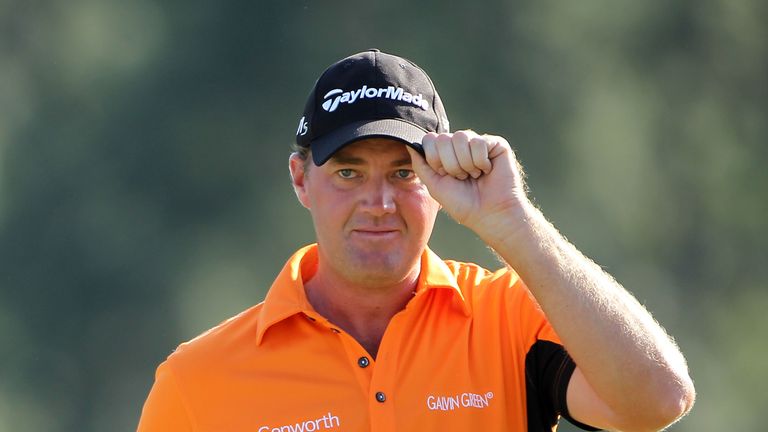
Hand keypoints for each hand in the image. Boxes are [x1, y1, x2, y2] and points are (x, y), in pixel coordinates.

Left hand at [406, 130, 528, 239]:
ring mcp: (477, 142)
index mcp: (445, 153)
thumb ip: (420, 165)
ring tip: (474, 175)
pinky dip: (481, 161)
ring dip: (466, 163)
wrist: (490, 214)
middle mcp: (460, 145)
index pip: (429, 139)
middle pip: (443, 138)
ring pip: (461, 137)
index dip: (434, 159)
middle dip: (450, 164)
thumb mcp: (435, 185)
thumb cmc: (463, 204)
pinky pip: (479, 142)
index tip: (444, 175)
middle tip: (461, 177)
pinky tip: (487, 170)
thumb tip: (408, 143)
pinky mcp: (495, 144)